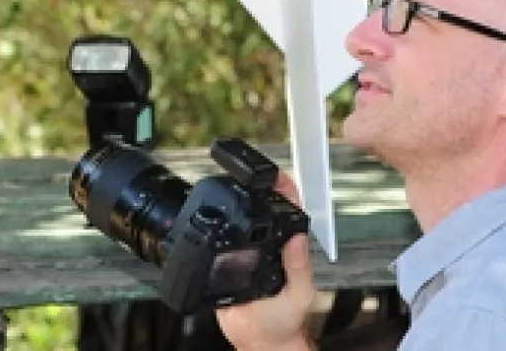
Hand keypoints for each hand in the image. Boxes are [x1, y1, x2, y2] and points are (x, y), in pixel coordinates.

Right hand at [214, 174, 316, 350]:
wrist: (259, 340)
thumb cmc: (286, 319)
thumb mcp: (300, 294)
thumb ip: (299, 268)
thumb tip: (300, 238)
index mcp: (288, 248)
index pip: (288, 212)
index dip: (284, 190)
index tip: (276, 175)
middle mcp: (266, 247)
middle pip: (260, 211)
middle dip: (254, 189)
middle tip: (245, 171)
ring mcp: (244, 254)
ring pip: (237, 224)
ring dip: (232, 206)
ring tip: (224, 186)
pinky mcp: (224, 265)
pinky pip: (216, 245)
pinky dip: (210, 231)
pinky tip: (206, 219)